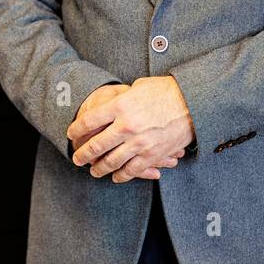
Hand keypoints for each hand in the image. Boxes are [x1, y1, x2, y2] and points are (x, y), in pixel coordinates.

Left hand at [67, 76, 195, 183]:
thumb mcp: (137, 87)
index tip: (71, 134)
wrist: (193, 102)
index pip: (89, 121)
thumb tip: (107, 106)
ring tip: (93, 171)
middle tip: (76, 158)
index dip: (76, 129)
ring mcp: (139, 143)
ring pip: (111, 162)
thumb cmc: (165, 90)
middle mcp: (126, 126)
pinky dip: (121, 176)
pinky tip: (115, 177)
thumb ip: (120, 98)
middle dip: (82, 154)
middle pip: (95, 145)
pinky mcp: (152, 155)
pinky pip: (131, 170)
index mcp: (120, 106)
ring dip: (99, 168)